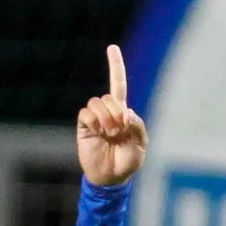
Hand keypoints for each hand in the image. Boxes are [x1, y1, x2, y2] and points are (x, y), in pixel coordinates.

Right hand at [76, 44, 148, 186]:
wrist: (112, 177)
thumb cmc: (129, 161)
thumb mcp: (141, 145)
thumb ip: (137, 125)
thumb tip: (124, 112)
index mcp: (124, 112)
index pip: (119, 84)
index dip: (115, 66)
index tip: (112, 47)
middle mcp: (108, 112)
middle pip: (110, 96)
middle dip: (117, 112)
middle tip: (120, 132)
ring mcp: (95, 118)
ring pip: (97, 102)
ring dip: (106, 118)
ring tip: (110, 134)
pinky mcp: (84, 126)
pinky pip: (86, 113)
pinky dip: (94, 122)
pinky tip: (98, 133)